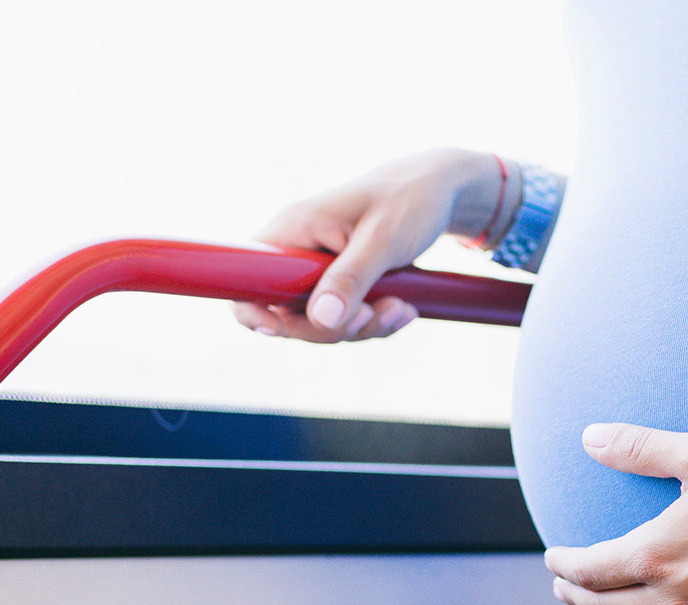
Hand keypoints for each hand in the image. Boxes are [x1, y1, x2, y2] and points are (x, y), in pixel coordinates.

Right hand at [231, 148, 498, 342]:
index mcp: (294, 228)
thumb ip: (351, 278)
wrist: (441, 192)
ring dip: (364, 326)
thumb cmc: (411, 202)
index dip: (252, 310)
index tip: (278, 330)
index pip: (246, 275)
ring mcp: (319, 268)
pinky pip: (346, 318)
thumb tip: (321, 319)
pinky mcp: (342, 281)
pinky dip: (375, 321)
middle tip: (376, 314)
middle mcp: (299, 249)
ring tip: (402, 308)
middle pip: (288, 313)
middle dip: (334, 328)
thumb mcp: (383, 239)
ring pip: (322, 322)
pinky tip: (404, 308)